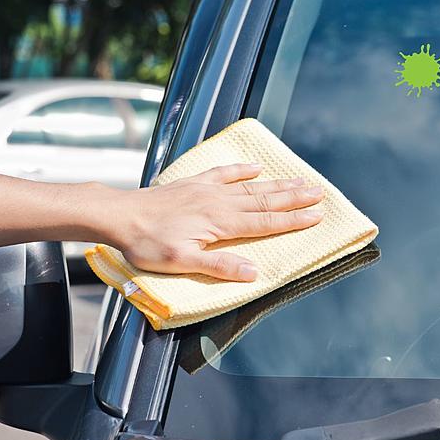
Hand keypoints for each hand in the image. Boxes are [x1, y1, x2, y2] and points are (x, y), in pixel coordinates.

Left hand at [112, 163, 323, 280]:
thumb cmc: (148, 243)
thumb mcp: (182, 263)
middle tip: (320, 192)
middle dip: (295, 197)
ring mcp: (207, 190)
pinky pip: (224, 173)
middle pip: (265, 200)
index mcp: (221, 223)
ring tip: (301, 180)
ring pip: (251, 186)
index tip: (317, 216)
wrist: (119, 215)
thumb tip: (254, 272)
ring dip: (278, 184)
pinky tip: (256, 166)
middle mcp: (220, 202)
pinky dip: (242, 169)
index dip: (293, 220)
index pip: (266, 222)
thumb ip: (219, 267)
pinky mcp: (194, 183)